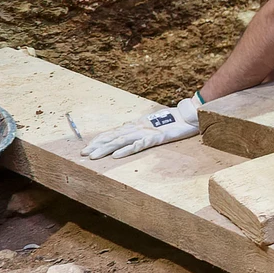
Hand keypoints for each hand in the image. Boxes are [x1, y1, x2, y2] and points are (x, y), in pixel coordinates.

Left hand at [82, 96, 200, 158]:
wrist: (190, 115)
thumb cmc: (174, 120)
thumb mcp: (154, 124)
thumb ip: (141, 128)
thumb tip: (128, 129)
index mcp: (137, 125)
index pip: (114, 132)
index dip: (100, 139)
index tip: (87, 146)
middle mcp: (138, 128)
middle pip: (113, 137)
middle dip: (97, 145)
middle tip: (83, 154)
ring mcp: (146, 132)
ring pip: (122, 141)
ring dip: (106, 149)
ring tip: (94, 157)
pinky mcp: (157, 138)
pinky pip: (139, 145)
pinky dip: (127, 150)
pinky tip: (117, 155)